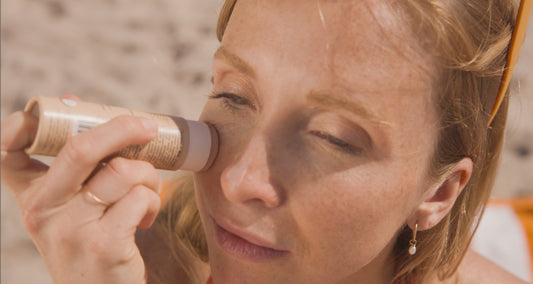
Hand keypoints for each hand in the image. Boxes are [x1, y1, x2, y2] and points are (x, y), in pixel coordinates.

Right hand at [1, 95, 161, 283]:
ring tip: (147, 192)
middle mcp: (43, 211)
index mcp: (32, 197)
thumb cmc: (94, 241)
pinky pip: (139, 198)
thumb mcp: (72, 209)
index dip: (24, 124)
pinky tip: (146, 216)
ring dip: (148, 176)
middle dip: (121, 128)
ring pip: (121, 172)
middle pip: (80, 149)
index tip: (65, 104)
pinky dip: (152, 200)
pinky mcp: (103, 245)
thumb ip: (77, 169)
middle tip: (147, 127)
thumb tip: (77, 104)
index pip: (7, 153)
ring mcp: (71, 230)